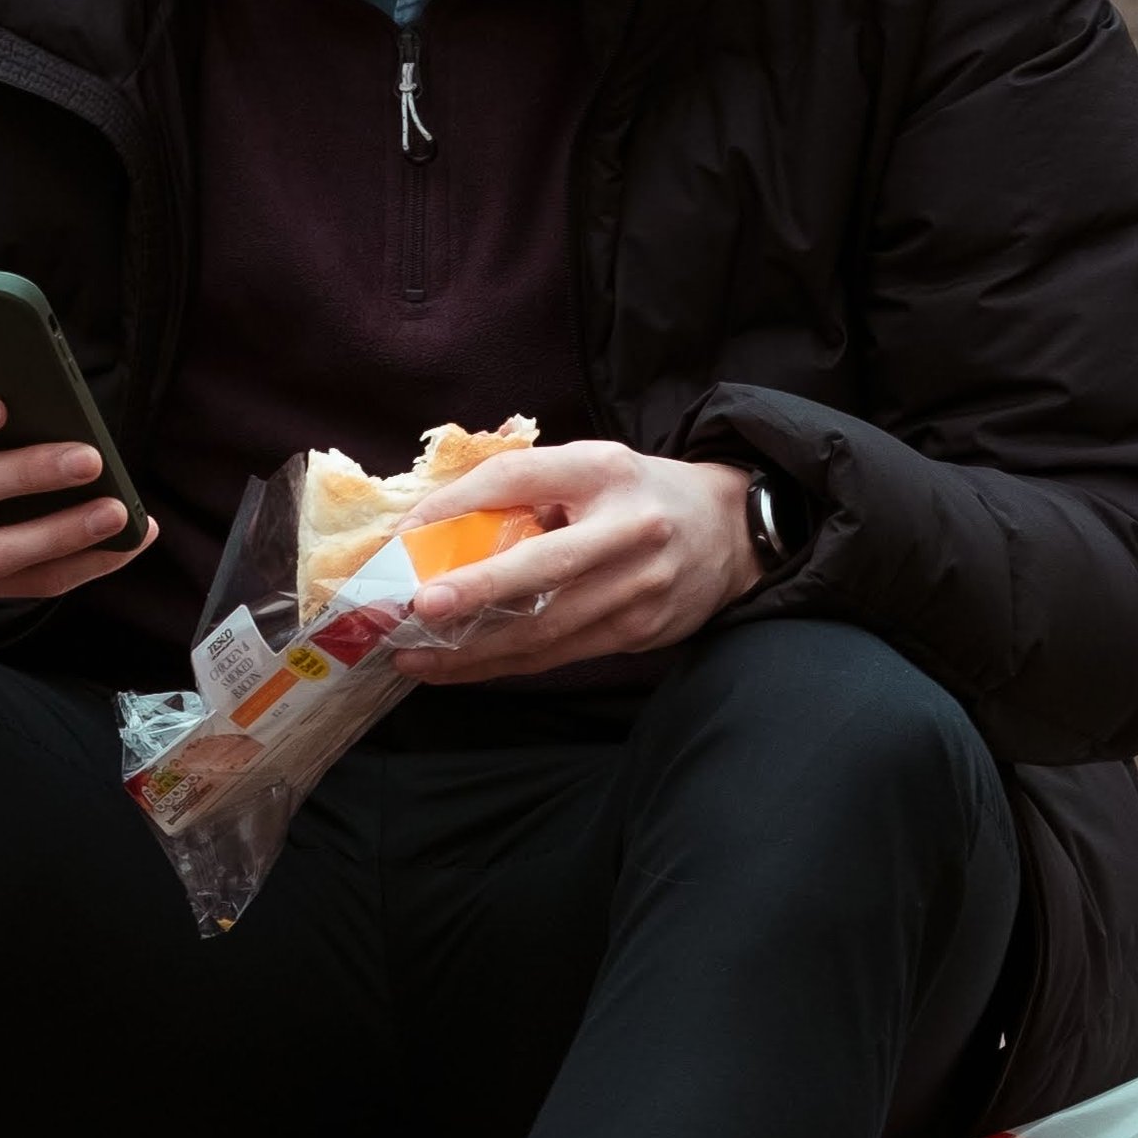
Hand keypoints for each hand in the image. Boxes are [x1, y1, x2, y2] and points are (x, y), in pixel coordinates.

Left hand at [388, 440, 759, 681]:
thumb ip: (526, 489)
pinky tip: (460, 668)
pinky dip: (503, 664)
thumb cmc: (637, 497)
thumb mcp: (590, 469)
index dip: (459, 502)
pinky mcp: (640, 631)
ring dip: (474, 648)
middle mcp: (628, 529)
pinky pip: (559, 654)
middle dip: (477, 591)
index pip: (521, 476)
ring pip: (546, 628)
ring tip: (415, 657)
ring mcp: (639, 587)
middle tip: (418, 608)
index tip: (407, 533)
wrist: (730, 533)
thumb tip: (434, 526)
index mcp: (605, 471)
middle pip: (543, 566)